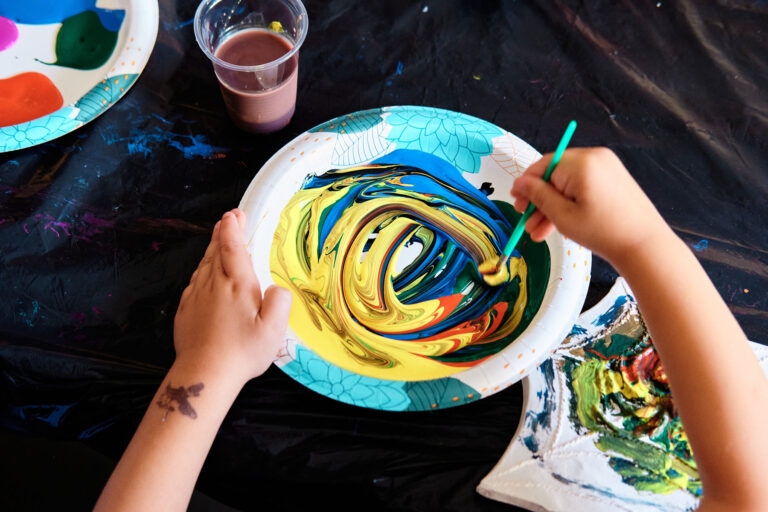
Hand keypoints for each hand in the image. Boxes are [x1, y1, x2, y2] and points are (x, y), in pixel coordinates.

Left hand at [173, 208, 291, 384]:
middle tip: (228, 219)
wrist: (203, 374)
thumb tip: (277, 288)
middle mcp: (213, 284)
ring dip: (211, 250)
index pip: (232, 248)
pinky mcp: (185, 310)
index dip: (233, 228)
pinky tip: (205, 275)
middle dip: (222, 233)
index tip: (234, 214)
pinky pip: (194, 282)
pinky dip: (202, 271)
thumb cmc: (242, 352)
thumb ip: (280, 302)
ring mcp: (195, 296)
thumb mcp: (273, 330)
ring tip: (218, 241)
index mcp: (236, 285)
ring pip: (203, 265)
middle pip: (215, 251)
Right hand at [511, 147, 670, 264]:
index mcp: (582, 163)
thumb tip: (519, 182)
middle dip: (539, 199)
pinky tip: (559, 225)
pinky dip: (570, 203)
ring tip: (540, 232)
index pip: (543, 166)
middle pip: (555, 175)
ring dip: (552, 205)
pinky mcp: (613, 179)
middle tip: (527, 220)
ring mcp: (607, 168)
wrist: (644, 245)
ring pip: (568, 183)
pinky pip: (582, 187)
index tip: (515, 200)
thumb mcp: (562, 215)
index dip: (526, 184)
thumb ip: (538, 196)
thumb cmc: (603, 231)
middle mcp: (595, 158)